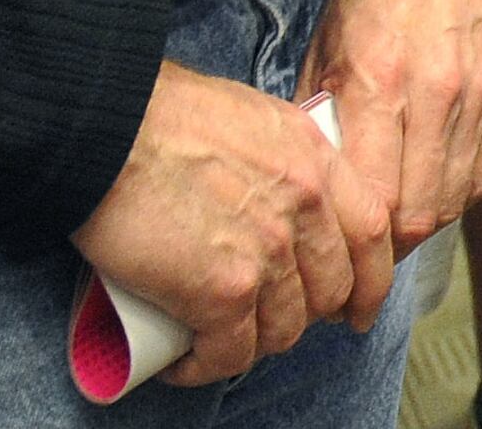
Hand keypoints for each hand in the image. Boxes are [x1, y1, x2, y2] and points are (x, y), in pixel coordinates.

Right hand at [75, 61, 391, 381]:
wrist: (108, 127)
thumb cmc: (160, 116)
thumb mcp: (250, 118)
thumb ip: (279, 159)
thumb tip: (276, 199)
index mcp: (314, 157)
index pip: (373, 231)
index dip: (369, 279)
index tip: (355, 305)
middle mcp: (303, 204)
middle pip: (332, 288)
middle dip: (305, 316)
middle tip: (269, 322)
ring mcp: (267, 250)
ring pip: (284, 328)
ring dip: (253, 343)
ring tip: (217, 337)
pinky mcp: (223, 291)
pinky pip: (231, 353)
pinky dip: (207, 366)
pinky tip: (186, 361)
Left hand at [310, 0, 481, 252]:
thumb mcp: (325, 42)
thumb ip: (322, 116)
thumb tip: (317, 185)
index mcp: (377, 80)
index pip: (372, 203)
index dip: (355, 241)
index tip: (338, 250)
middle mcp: (436, 92)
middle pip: (420, 213)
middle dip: (390, 243)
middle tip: (368, 247)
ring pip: (457, 198)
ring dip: (428, 217)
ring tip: (401, 217)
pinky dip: (462, 187)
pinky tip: (439, 181)